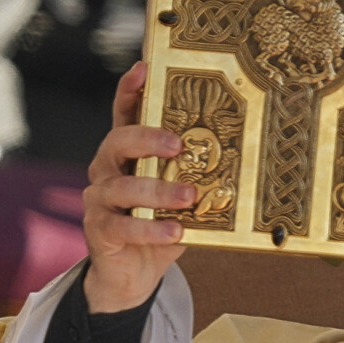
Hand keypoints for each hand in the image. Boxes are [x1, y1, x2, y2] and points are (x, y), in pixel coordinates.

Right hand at [83, 63, 189, 313]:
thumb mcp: (182, 197)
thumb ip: (197, 176)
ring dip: (157, 190)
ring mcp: (99, 199)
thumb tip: (243, 156)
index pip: (125, 114)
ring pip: (121, 186)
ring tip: (188, 197)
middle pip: (117, 141)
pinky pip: (122, 226)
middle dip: (147, 138)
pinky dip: (151, 228)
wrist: (134, 274)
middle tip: (178, 144)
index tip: (143, 68)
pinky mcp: (99, 230)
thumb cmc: (162, 225)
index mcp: (128, 154)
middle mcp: (107, 170)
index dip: (130, 90)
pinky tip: (175, 231)